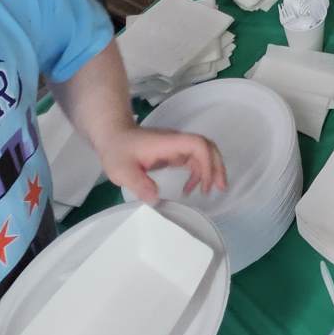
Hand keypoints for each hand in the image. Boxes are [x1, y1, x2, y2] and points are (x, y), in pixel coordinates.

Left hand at [99, 126, 226, 202]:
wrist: (113, 136)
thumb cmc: (118, 150)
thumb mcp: (122, 170)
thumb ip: (138, 183)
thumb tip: (156, 198)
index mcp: (168, 143)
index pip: (197, 144)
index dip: (206, 162)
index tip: (204, 184)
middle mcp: (176, 142)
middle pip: (207, 147)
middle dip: (216, 166)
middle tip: (220, 188)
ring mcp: (176, 147)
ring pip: (203, 154)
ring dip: (210, 171)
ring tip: (209, 192)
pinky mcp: (173, 153)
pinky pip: (193, 161)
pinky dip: (197, 174)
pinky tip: (190, 189)